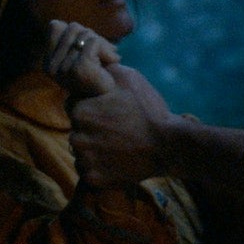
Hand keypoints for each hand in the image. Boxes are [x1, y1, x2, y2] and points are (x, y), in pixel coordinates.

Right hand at [44, 19, 120, 99]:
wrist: (114, 96)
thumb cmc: (99, 71)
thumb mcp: (81, 51)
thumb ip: (69, 37)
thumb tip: (55, 23)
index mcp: (48, 62)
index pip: (55, 26)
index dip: (77, 32)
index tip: (89, 48)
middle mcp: (51, 67)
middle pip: (72, 28)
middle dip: (93, 36)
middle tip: (104, 54)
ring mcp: (63, 69)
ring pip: (85, 35)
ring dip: (103, 44)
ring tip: (108, 60)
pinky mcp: (78, 69)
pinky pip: (94, 42)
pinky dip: (107, 49)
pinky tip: (112, 62)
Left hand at [70, 64, 173, 186]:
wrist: (169, 146)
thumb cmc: (148, 110)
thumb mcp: (127, 78)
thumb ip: (101, 70)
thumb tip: (89, 64)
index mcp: (79, 111)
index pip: (74, 106)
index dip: (92, 106)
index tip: (110, 111)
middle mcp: (76, 137)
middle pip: (77, 129)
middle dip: (92, 127)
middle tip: (118, 128)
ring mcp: (84, 160)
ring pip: (82, 150)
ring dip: (95, 147)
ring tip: (119, 144)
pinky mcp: (93, 179)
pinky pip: (89, 170)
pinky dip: (101, 167)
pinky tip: (119, 159)